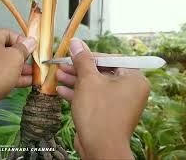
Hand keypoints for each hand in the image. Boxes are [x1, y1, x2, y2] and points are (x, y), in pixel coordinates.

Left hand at [0, 28, 34, 111]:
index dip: (24, 43)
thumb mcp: (15, 58)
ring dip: (18, 70)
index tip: (33, 53)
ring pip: (3, 64)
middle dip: (23, 59)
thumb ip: (24, 49)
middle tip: (35, 67)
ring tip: (33, 78)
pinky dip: (9, 77)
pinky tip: (23, 84)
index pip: (11, 34)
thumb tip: (30, 41)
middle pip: (7, 50)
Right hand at [56, 39, 149, 158]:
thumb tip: (76, 42)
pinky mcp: (107, 113)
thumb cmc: (98, 113)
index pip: (110, 58)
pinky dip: (78, 94)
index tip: (72, 53)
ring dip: (75, 81)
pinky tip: (60, 90)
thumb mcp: (88, 81)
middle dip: (78, 69)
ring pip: (94, 86)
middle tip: (62, 65)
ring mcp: (118, 103)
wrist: (100, 149)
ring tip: (57, 75)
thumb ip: (82, 60)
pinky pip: (93, 98)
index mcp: (133, 78)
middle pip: (101, 72)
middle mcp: (129, 90)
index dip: (89, 55)